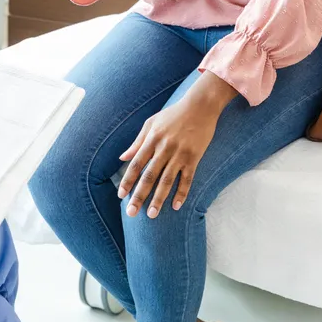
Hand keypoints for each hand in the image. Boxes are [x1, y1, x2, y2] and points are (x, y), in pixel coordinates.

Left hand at [117, 71, 237, 217]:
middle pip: (149, 176)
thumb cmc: (173, 114)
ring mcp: (180, 154)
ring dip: (159, 199)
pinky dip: (182, 193)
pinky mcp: (194, 158)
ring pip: (167, 180)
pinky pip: (187, 179)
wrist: (200, 106)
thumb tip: (122, 158)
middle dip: (139, 196)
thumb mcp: (151, 123)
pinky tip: (176, 206)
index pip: (136, 164)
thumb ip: (137, 142)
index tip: (121, 195)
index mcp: (152, 140)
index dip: (128, 181)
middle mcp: (164, 148)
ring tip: (152, 215)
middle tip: (132, 213)